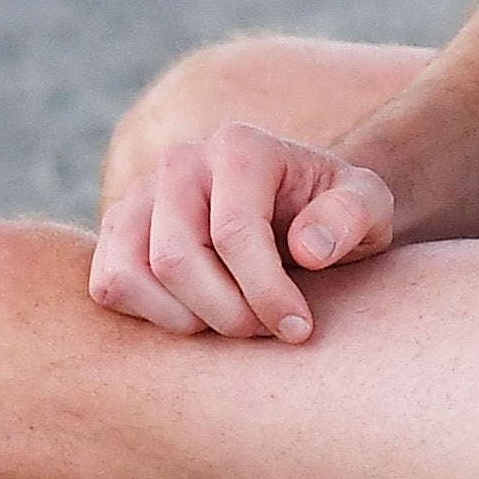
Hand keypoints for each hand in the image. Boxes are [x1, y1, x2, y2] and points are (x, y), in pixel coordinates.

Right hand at [89, 122, 400, 342]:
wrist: (295, 215)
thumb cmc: (333, 215)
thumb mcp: (368, 209)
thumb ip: (352, 216)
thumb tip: (308, 249)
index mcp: (239, 147)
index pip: (234, 233)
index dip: (267, 294)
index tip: (300, 328)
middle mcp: (180, 161)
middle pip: (177, 259)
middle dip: (226, 314)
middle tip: (265, 331)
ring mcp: (139, 194)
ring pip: (132, 275)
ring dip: (186, 321)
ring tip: (233, 324)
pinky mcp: (115, 230)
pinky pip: (109, 286)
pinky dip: (150, 317)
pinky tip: (198, 318)